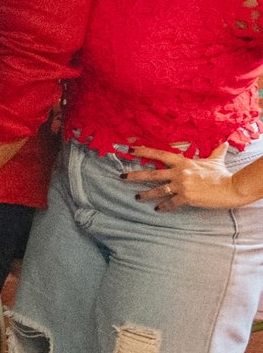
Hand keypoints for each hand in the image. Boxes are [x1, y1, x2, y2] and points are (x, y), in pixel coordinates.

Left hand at [125, 145, 249, 210]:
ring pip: (158, 190)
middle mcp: (179, 172)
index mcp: (183, 162)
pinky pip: (171, 203)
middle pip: (152, 173)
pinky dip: (164, 206)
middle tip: (121, 178)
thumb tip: (224, 142)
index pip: (159, 154)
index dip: (144, 151)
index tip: (129, 150)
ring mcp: (182, 185)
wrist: (231, 187)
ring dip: (146, 194)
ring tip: (137, 197)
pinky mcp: (186, 197)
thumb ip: (216, 152)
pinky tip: (158, 209)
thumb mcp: (216, 160)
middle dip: (135, 176)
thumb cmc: (223, 174)